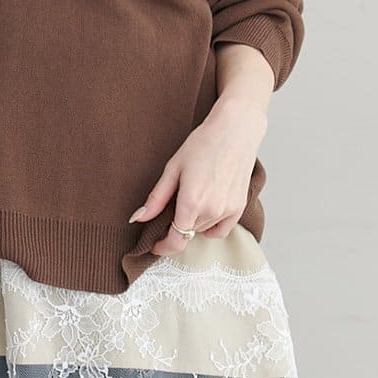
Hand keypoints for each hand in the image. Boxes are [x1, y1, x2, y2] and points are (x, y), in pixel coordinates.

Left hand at [130, 95, 267, 258]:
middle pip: (187, 234)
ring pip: (202, 231)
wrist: (235, 130)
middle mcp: (211, 211)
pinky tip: (205, 211)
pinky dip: (210, 227)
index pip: (176, 240)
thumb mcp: (173, 169)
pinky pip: (221, 230)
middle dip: (175, 228)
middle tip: (172, 208)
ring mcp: (227, 211)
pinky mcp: (239, 208)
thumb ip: (156, 198)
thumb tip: (138, 218)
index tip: (155, 245)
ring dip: (192, 224)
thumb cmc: (204, 144)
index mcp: (191, 202)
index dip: (163, 247)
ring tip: (191, 198)